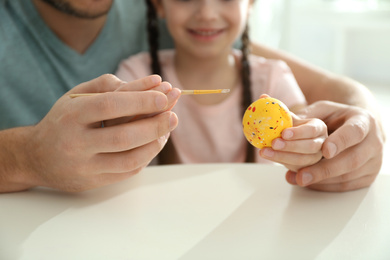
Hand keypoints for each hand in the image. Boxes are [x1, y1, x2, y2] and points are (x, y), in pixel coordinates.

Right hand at [24, 74, 179, 191]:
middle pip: (123, 136)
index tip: (165, 94)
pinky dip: (147, 156)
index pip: (110, 106)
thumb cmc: (63, 120)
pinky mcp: (93, 182)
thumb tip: (152, 82)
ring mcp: (84, 167)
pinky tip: (156, 141)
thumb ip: (111, 85)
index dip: (141, 99)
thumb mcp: (78, 95)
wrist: (36, 157)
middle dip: (155, 124)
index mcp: (71, 115)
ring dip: (155, 142)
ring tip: (168, 127)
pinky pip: (128, 171)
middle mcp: (76, 143)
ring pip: (130, 159)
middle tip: (175, 114)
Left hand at [259, 113, 326, 171]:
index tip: (284, 133)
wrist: (294, 140)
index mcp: (318, 127)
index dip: (298, 132)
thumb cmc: (291, 126)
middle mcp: (321, 142)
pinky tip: (270, 156)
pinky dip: (281, 162)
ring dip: (282, 156)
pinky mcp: (307, 167)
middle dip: (291, 146)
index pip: (312, 130)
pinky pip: (296, 168)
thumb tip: (264, 98)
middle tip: (273, 143)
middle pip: (310, 146)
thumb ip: (279, 109)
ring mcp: (315, 157)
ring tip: (264, 152)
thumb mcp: (288, 117)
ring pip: (302, 159)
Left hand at [286, 101, 384, 191]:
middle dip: (325, 169)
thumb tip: (286, 122)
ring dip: (321, 180)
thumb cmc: (335, 118)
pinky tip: (307, 182)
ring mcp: (372, 162)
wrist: (353, 129)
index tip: (325, 151)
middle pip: (352, 159)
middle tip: (302, 175)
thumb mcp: (322, 110)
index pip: (354, 132)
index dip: (340, 142)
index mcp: (363, 121)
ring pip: (348, 176)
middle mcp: (373, 142)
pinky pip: (345, 186)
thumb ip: (307, 116)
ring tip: (298, 179)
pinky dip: (324, 186)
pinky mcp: (367, 177)